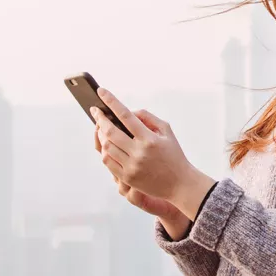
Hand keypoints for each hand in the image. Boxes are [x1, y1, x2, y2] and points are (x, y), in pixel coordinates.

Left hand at [92, 88, 216, 221]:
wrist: (179, 184)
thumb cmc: (174, 154)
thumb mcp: (166, 131)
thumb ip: (148, 117)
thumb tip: (129, 111)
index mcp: (149, 139)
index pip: (126, 115)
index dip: (111, 101)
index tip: (101, 91)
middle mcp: (138, 152)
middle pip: (110, 131)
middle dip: (99, 119)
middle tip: (95, 111)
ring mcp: (131, 166)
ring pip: (106, 147)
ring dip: (100, 134)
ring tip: (101, 127)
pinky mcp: (127, 178)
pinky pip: (108, 162)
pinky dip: (104, 150)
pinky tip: (106, 144)